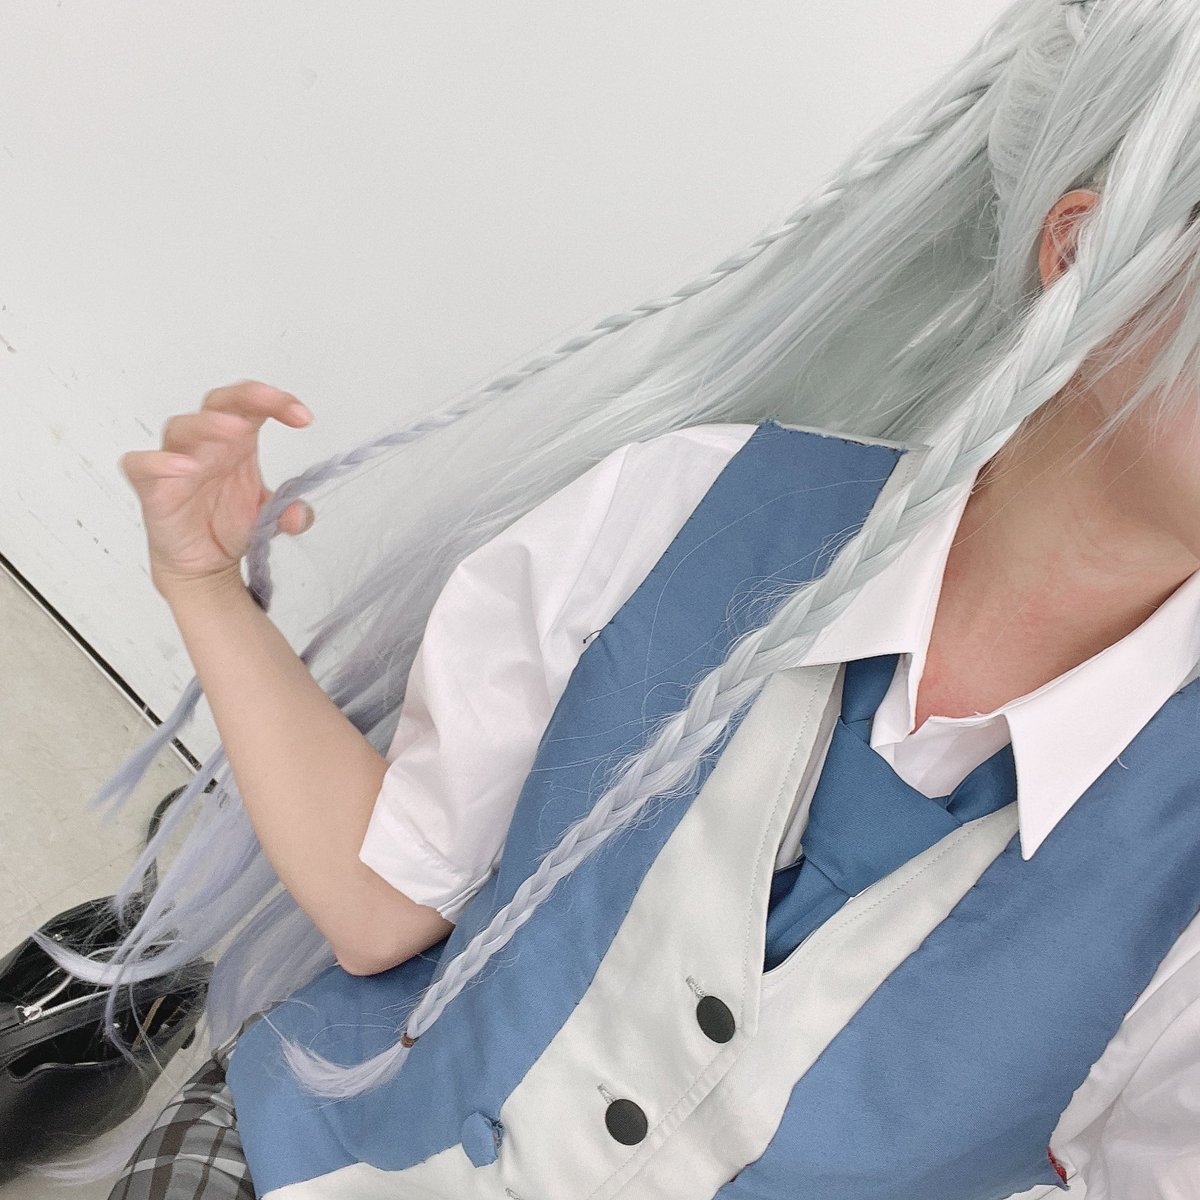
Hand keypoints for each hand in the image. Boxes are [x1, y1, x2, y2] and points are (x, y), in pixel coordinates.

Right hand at [120, 380, 316, 595]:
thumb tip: (297, 516)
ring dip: (208, 424)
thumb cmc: (227, 522)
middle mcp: (207, 444)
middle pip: (217, 403)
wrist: (203, 562)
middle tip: (269, 403)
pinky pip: (142, 465)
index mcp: (238, 441)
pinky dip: (159, 462)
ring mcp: (177, 461)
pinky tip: (184, 468)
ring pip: (182, 427)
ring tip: (235, 432)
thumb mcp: (269, 518)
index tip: (304, 417)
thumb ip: (289, 514)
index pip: (253, 406)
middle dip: (244, 397)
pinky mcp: (152, 486)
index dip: (277, 402)